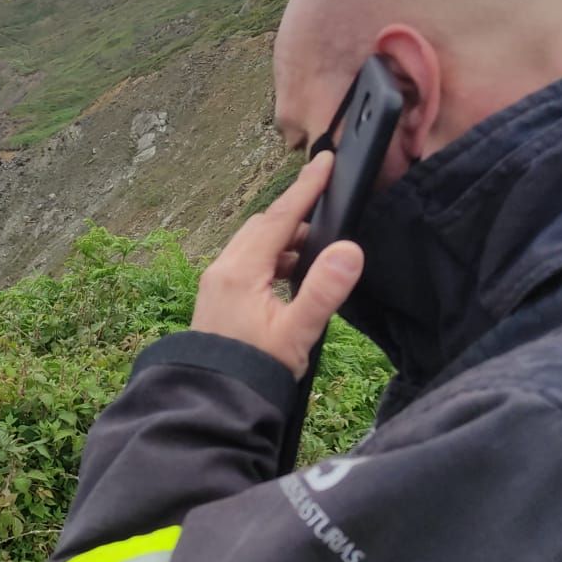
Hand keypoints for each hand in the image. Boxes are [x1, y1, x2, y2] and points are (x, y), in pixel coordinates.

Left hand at [191, 152, 365, 377]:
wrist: (213, 400)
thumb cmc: (253, 370)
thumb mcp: (296, 333)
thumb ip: (323, 291)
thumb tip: (349, 250)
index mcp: (241, 271)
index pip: (280, 217)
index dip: (306, 189)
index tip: (328, 161)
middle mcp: (223, 269)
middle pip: (264, 226)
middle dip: (296, 214)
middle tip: (328, 205)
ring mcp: (216, 283)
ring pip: (253, 245)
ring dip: (284, 240)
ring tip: (315, 250)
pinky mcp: (217, 298)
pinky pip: (246, 263)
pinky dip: (271, 259)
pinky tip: (290, 276)